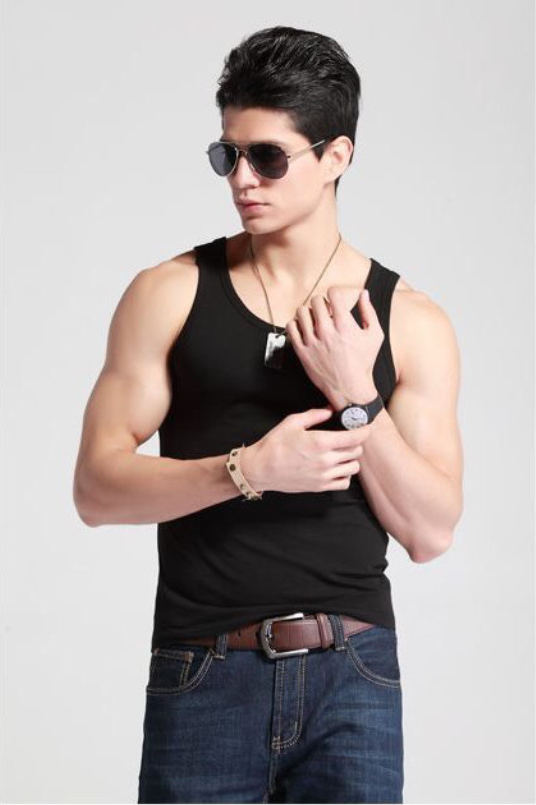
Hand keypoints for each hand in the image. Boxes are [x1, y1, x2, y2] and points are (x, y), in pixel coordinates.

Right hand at [241, 407, 371, 493]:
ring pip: (353, 467)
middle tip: (348, 439)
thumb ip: (314, 415)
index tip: (364, 428)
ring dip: (351, 459)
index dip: (364, 431)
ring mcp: (324, 476)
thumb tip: (330, 410)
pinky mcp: (320, 487)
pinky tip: (336, 468)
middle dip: (355, 443)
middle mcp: (325, 460)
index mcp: (320, 442)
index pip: (355, 437)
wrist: (260, 469)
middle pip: (356, 451)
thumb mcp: (292, 422)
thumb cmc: (274, 444)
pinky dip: (344, 475)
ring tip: (342, 454)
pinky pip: (344, 483)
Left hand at [286, 286, 383, 407]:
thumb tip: (363, 293)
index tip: (335, 300)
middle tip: (325, 311)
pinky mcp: (302, 352)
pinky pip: (291, 327)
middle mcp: (327, 331)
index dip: (334, 293)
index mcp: (345, 325)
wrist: (350, 388)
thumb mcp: (375, 336)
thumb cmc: (364, 362)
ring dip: (308, 312)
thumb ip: (369, 312)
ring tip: (314, 319)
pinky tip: (304, 328)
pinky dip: (296, 324)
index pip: (332, 293)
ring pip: (301, 312)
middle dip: (322, 303)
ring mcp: (312, 341)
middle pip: (316, 301)